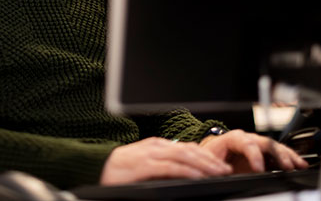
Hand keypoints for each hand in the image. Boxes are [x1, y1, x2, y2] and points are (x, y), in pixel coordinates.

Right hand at [100, 137, 231, 184]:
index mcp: (156, 145)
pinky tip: (198, 175)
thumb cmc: (118, 169)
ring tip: (217, 172)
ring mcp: (150, 154)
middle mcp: (156, 146)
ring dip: (204, 164)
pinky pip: (171, 167)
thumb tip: (182, 171)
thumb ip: (161, 164)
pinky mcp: (145, 165)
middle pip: (189, 149)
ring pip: (184, 156)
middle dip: (210, 159)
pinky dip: (187, 170)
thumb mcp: (143, 164)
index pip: (186, 147)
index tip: (219, 163)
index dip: (205, 154)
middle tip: (225, 168)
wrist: (95, 168)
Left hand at [199, 129, 308, 172]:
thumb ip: (219, 167)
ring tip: (298, 165)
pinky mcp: (264, 154)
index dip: (254, 155)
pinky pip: (279, 153)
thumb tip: (226, 173)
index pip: (246, 143)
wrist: (211, 157)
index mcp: (232, 138)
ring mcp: (257, 145)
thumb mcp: (211, 163)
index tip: (259, 168)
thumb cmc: (210, 159)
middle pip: (265, 142)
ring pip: (275, 146)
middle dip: (277, 154)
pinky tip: (299, 165)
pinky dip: (290, 158)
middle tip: (286, 166)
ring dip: (288, 155)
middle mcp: (247, 139)